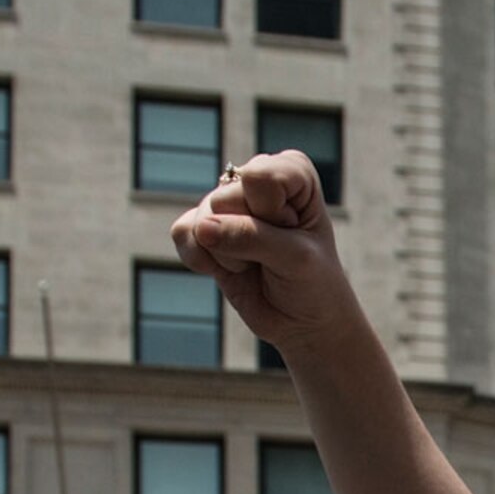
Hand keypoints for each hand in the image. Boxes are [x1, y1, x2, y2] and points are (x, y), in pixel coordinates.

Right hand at [169, 152, 358, 356]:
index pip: (258, 178)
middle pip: (225, 199)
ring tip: (256, 264)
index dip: (271, 214)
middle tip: (274, 255)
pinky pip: (181, 233)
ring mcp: (227, 202)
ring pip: (201, 219)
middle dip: (248, 239)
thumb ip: (251, 237)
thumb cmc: (313, 284)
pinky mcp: (202, 228)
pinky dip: (201, 260)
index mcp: (292, 171)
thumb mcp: (295, 259)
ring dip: (228, 256)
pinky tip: (230, 270)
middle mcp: (255, 178)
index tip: (293, 233)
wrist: (304, 322)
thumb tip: (200, 227)